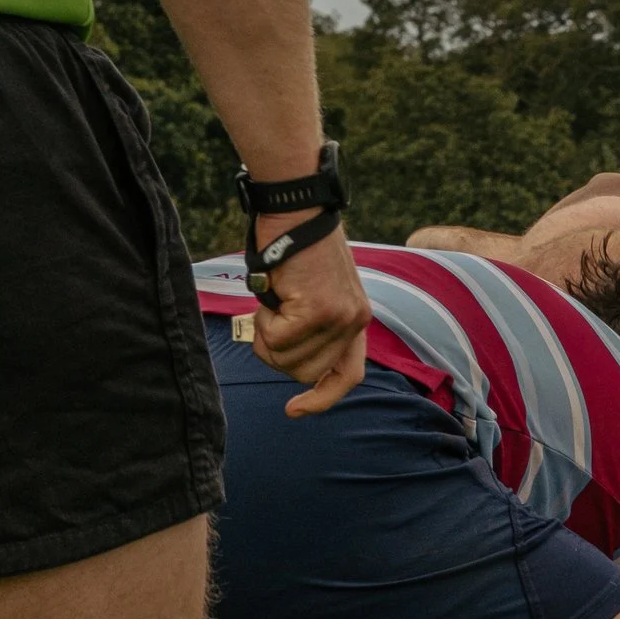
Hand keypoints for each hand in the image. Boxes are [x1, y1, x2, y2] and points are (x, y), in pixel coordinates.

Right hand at [249, 217, 370, 417]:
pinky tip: (273, 292)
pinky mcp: (319, 311)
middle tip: (270, 317)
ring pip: (285, 359)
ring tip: (274, 299)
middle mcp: (354, 323)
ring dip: (266, 334)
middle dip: (276, 352)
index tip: (293, 411)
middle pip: (304, 372)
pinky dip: (263, 320)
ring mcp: (339, 319)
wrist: (296, 208)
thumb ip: (311, 324)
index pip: (348, 375)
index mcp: (356, 321)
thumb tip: (285, 355)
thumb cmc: (293, 246)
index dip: (321, 398)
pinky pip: (276, 339)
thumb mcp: (313, 290)